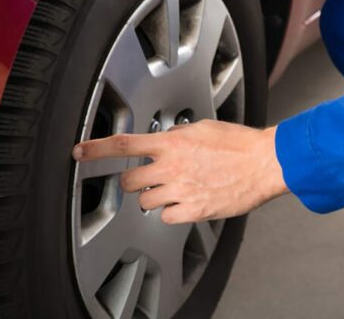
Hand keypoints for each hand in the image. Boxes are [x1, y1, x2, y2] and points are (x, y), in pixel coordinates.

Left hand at [72, 120, 287, 223]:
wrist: (264, 163)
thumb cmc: (239, 144)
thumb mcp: (203, 128)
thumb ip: (178, 135)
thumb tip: (165, 140)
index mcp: (172, 143)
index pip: (123, 145)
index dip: (96, 150)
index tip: (80, 153)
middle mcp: (172, 167)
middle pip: (129, 182)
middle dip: (133, 181)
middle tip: (149, 178)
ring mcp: (181, 190)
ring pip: (146, 201)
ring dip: (154, 196)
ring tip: (175, 188)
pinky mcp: (193, 210)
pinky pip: (166, 216)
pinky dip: (172, 211)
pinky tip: (187, 201)